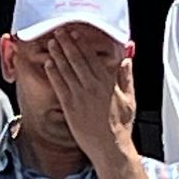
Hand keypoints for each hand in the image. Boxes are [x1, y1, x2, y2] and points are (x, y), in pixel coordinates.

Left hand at [42, 31, 134, 163]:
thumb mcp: (130, 99)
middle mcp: (92, 86)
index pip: (92, 57)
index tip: (75, 33)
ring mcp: (79, 96)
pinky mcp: (69, 106)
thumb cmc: (120, 126)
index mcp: (107, 82)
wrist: (110, 147)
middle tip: (58, 32)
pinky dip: (53, 73)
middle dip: (66, 44)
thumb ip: (126, 77)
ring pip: (66, 70)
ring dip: (57, 54)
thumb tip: (126, 60)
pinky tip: (48, 64)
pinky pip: (59, 86)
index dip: (81, 44)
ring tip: (51, 43)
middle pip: (76, 59)